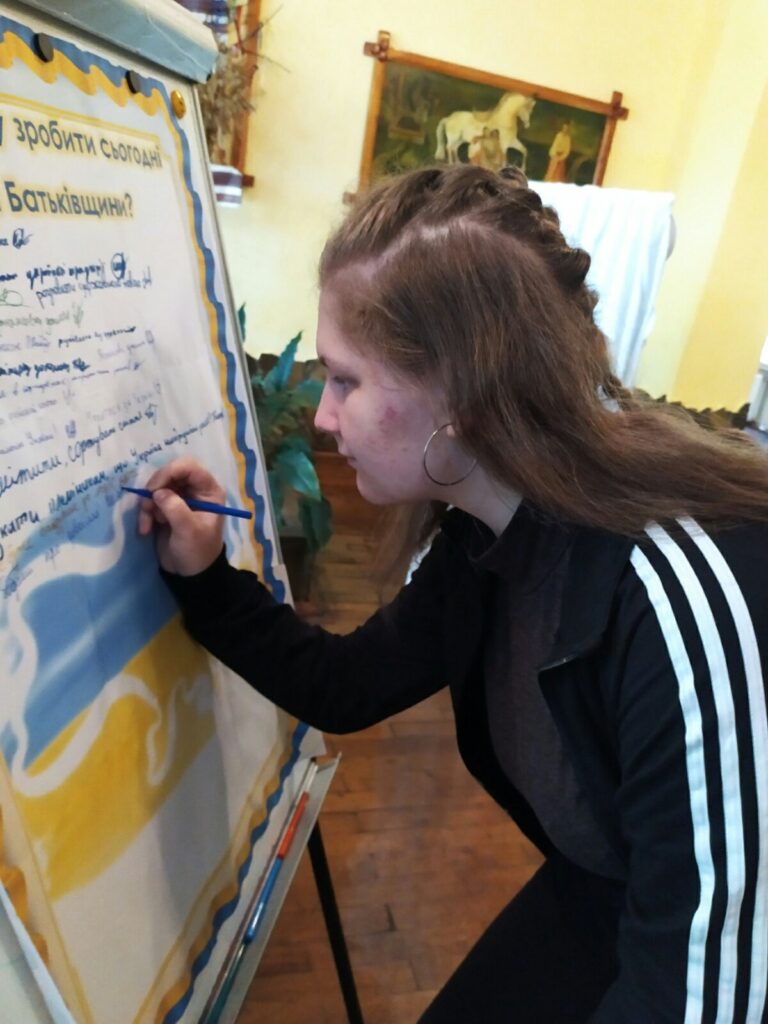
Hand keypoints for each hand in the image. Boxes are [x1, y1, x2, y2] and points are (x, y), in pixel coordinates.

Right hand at [137, 458, 225, 574]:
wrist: (189, 573)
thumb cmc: (197, 551)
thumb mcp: (189, 531)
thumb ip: (175, 508)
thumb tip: (158, 492)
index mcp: (209, 491)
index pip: (189, 467)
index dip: (170, 472)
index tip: (155, 488)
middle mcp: (195, 490)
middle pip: (170, 473)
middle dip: (156, 488)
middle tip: (147, 505)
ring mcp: (179, 498)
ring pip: (157, 487)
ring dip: (148, 504)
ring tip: (147, 524)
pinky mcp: (165, 508)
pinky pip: (150, 501)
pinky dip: (144, 513)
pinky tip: (145, 530)